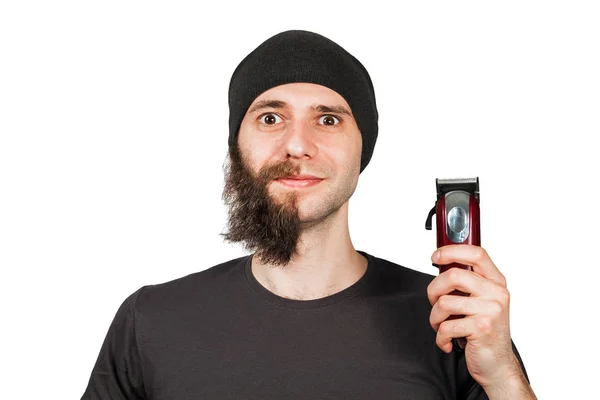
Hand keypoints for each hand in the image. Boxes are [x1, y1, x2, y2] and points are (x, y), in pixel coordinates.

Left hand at [426, 244, 522, 388]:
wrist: (498, 365)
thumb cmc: (483, 331)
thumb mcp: (479, 301)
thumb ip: (466, 283)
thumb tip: (442, 263)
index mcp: (496, 282)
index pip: (477, 253)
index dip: (452, 251)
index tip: (436, 256)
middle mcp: (497, 293)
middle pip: (452, 275)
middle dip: (434, 290)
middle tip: (434, 302)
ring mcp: (491, 310)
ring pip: (444, 302)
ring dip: (435, 318)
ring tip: (443, 326)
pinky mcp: (482, 328)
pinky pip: (446, 326)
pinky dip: (440, 337)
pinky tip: (448, 341)